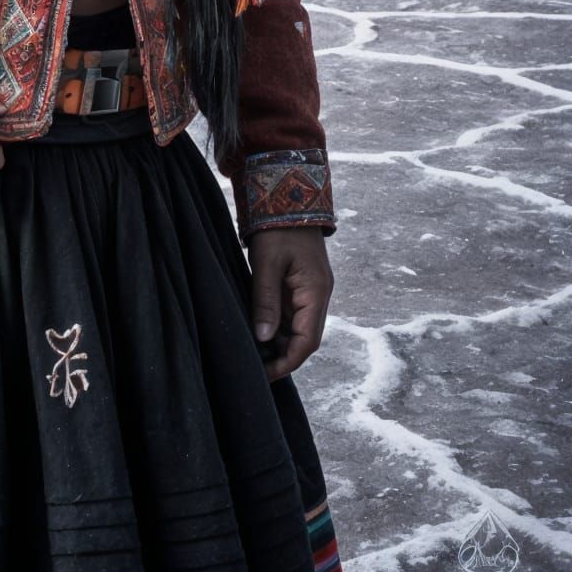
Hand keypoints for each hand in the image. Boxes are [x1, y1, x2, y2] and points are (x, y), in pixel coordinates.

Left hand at [247, 227, 334, 380]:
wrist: (286, 197)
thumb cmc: (276, 229)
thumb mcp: (266, 264)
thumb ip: (265, 300)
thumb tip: (263, 338)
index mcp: (316, 292)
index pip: (307, 340)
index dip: (288, 361)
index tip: (266, 374)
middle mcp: (317, 295)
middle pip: (304, 338)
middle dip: (282, 356)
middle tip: (255, 369)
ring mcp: (309, 290)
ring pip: (297, 328)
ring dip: (278, 343)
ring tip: (253, 354)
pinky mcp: (299, 285)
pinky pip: (290, 314)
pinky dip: (276, 327)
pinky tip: (258, 333)